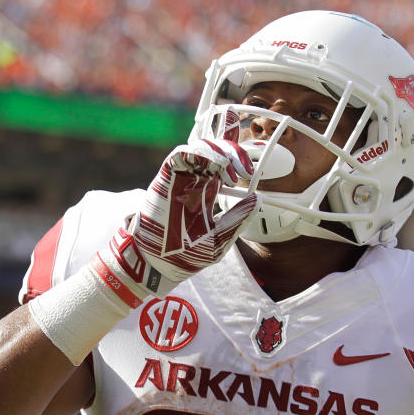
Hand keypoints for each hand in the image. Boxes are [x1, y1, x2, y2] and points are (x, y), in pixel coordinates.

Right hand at [93, 139, 258, 304]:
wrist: (156, 266)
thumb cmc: (185, 256)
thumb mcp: (219, 240)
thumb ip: (237, 220)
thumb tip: (257, 198)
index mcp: (208, 192)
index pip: (224, 164)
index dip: (237, 156)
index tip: (251, 169)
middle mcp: (195, 182)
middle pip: (216, 151)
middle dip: (234, 152)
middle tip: (245, 169)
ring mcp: (180, 179)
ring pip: (201, 148)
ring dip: (220, 151)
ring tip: (230, 172)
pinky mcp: (166, 179)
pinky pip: (180, 155)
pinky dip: (198, 152)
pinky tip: (215, 165)